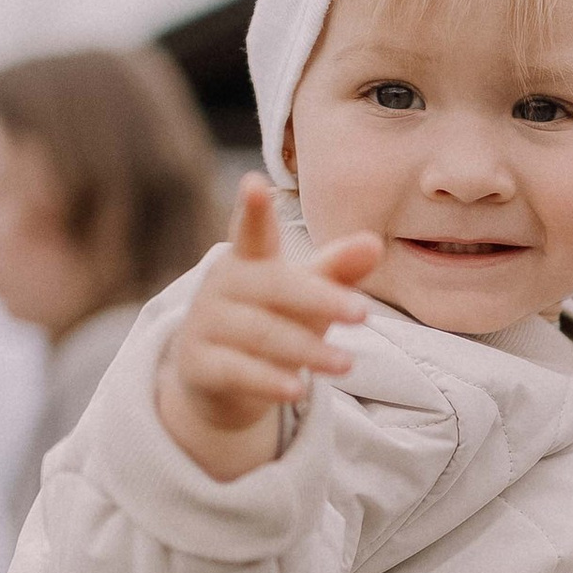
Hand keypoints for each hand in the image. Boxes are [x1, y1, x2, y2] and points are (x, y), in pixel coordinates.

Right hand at [155, 176, 383, 480]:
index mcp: (248, 259)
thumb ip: (337, 270)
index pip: (252, 230)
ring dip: (306, 349)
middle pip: (273, 286)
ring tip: (347, 364)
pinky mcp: (198, 365)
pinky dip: (268, 381)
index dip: (254, 210)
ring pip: (260, 333)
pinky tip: (297, 390)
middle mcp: (222, 285)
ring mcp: (205, 324)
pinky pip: (236, 371)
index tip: (254, 183)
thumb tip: (374, 243)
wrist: (219, 381)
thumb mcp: (307, 296)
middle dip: (319, 298)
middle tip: (364, 313)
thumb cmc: (272, 320)